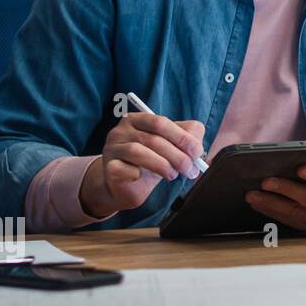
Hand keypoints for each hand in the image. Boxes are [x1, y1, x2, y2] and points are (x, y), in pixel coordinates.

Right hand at [80, 113, 205, 217]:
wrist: (127, 186)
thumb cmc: (153, 162)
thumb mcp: (172, 147)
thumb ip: (188, 138)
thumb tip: (197, 146)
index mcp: (139, 119)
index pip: (160, 122)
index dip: (181, 137)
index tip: (197, 152)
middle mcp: (122, 130)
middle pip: (152, 139)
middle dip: (176, 155)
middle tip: (189, 169)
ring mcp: (112, 148)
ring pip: (138, 152)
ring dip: (162, 165)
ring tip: (172, 175)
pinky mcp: (108, 167)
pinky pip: (124, 169)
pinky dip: (138, 174)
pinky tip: (143, 177)